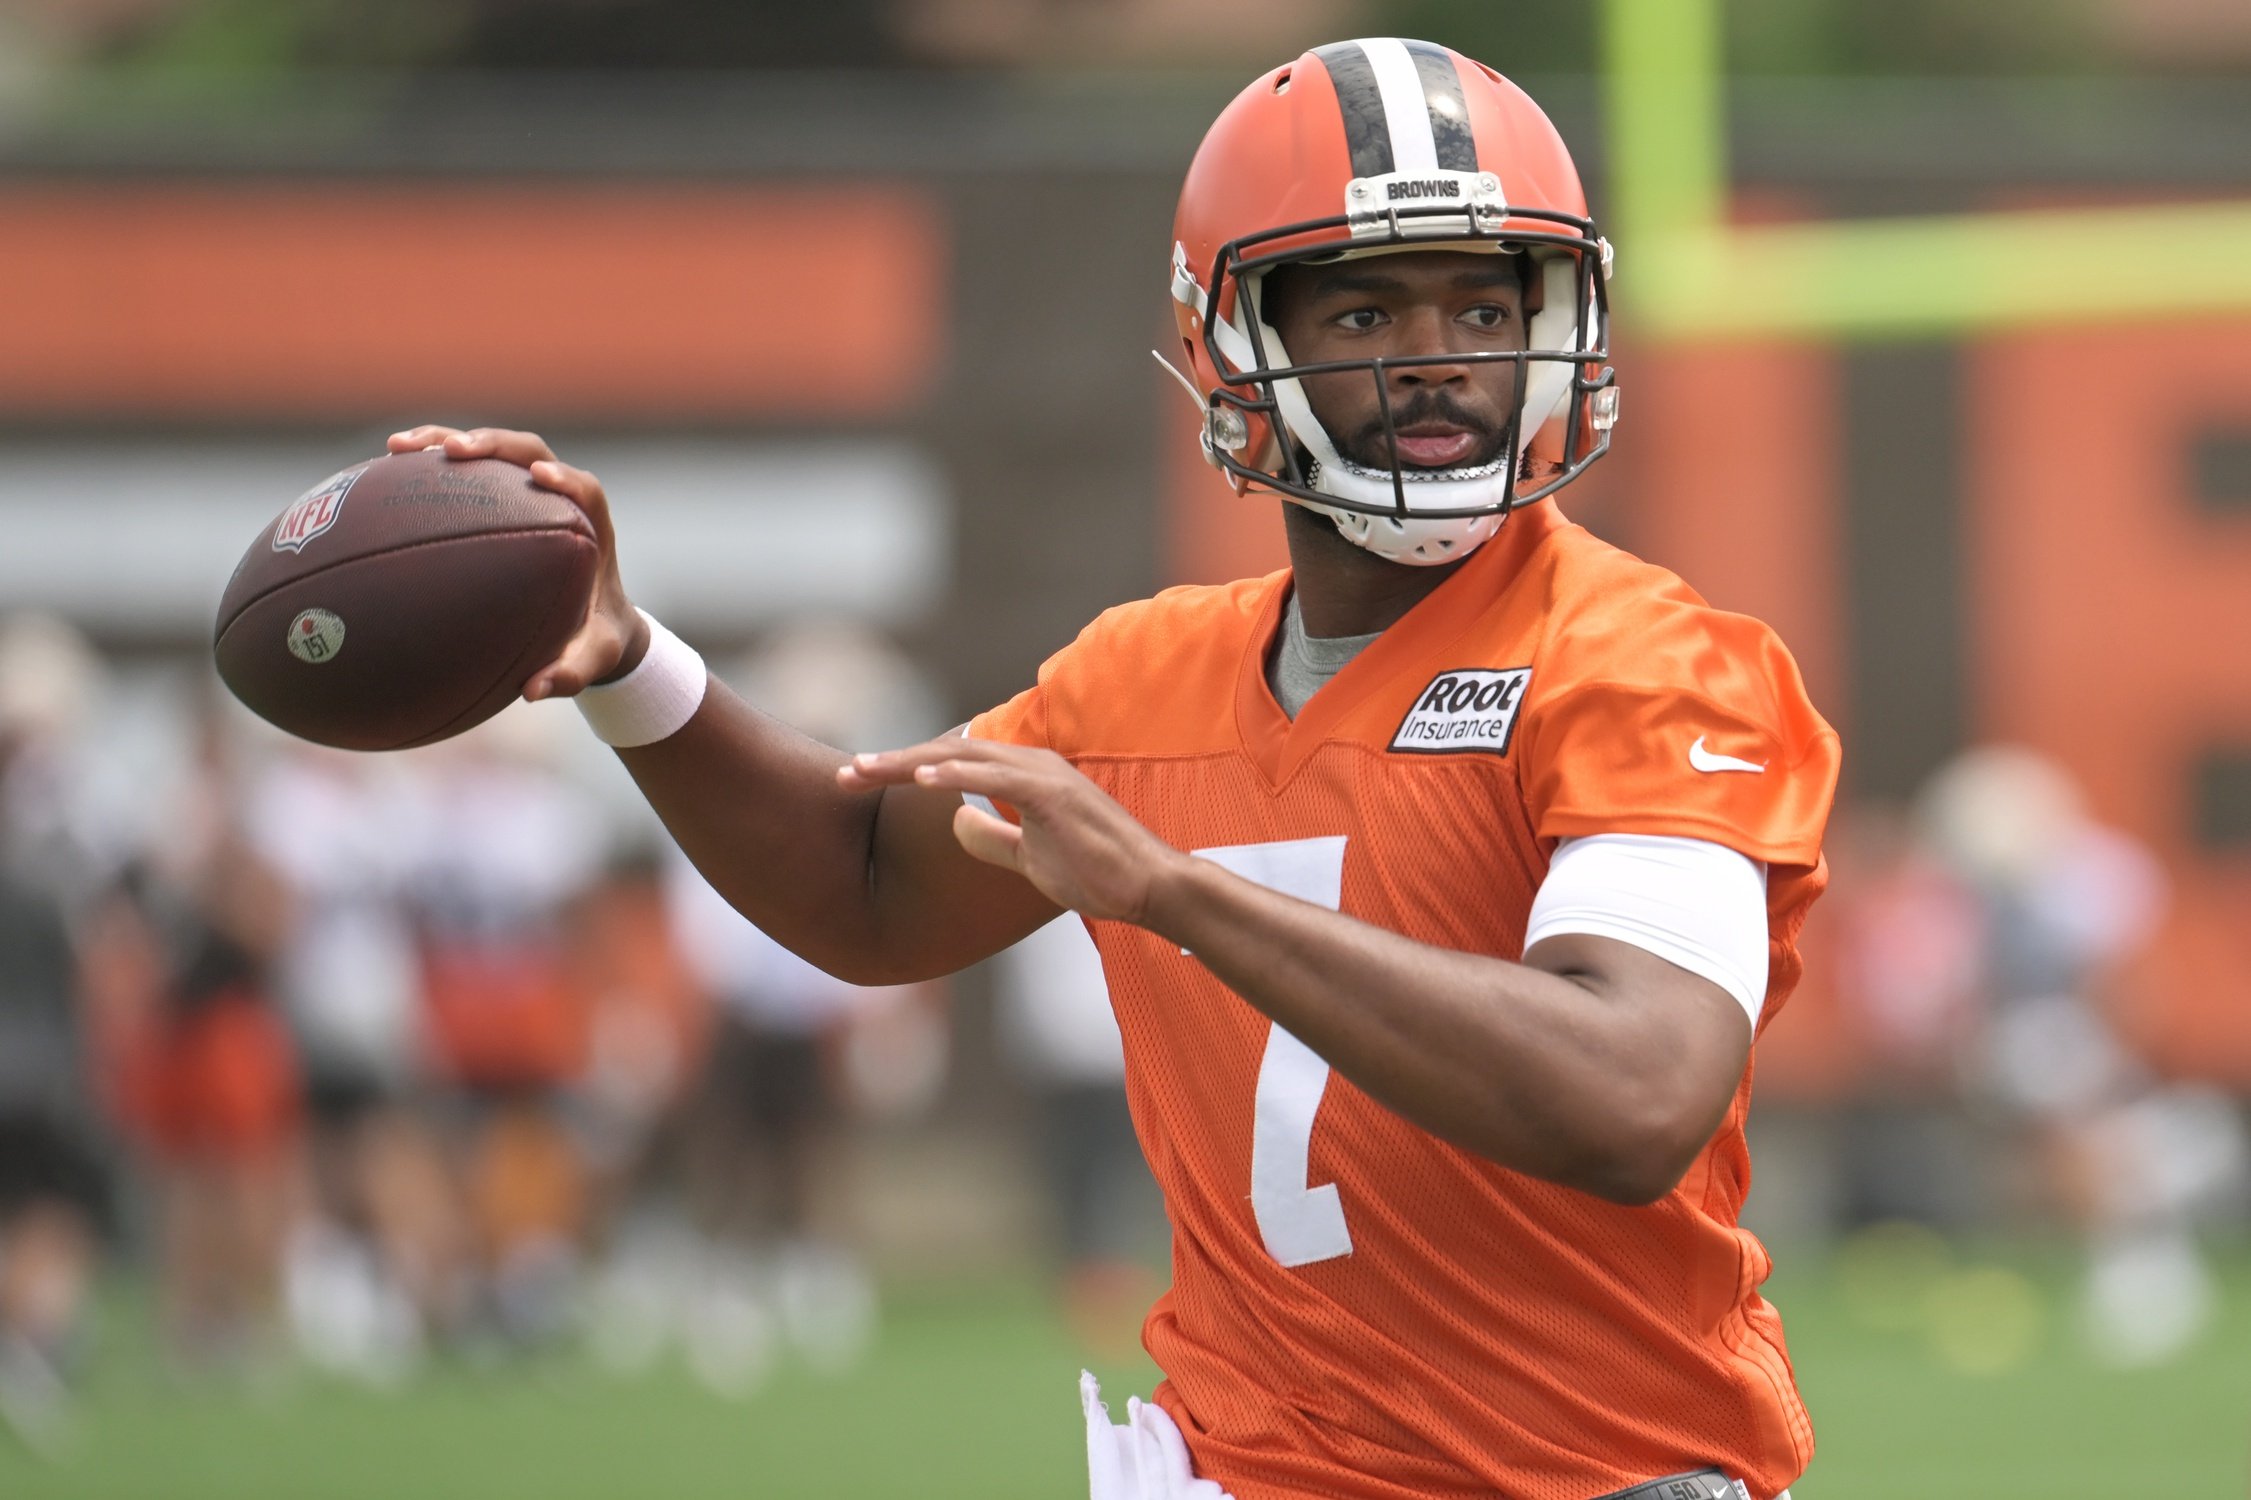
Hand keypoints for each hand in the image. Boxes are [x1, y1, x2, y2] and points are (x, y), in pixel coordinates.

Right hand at [385, 425, 648, 698]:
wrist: (594, 621)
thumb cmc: (596, 638)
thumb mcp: (593, 659)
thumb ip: (572, 674)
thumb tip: (534, 692)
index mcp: (591, 526)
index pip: (583, 488)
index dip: (565, 478)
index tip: (541, 477)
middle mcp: (559, 497)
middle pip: (528, 451)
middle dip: (491, 443)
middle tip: (453, 451)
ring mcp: (525, 491)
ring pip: (488, 453)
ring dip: (444, 440)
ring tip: (396, 446)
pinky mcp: (498, 496)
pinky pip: (462, 474)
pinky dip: (425, 467)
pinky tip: (380, 472)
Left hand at [838, 738, 1185, 924]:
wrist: (1149, 888)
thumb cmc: (1096, 872)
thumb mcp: (1029, 857)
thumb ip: (993, 838)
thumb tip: (957, 823)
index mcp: (1024, 774)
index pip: (952, 763)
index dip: (904, 769)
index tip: (859, 782)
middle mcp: (1030, 763)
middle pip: (947, 753)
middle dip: (892, 763)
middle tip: (842, 775)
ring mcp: (1044, 775)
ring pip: (962, 757)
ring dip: (908, 763)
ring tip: (862, 772)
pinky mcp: (1054, 794)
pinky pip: (996, 778)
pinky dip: (958, 774)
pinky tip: (922, 780)